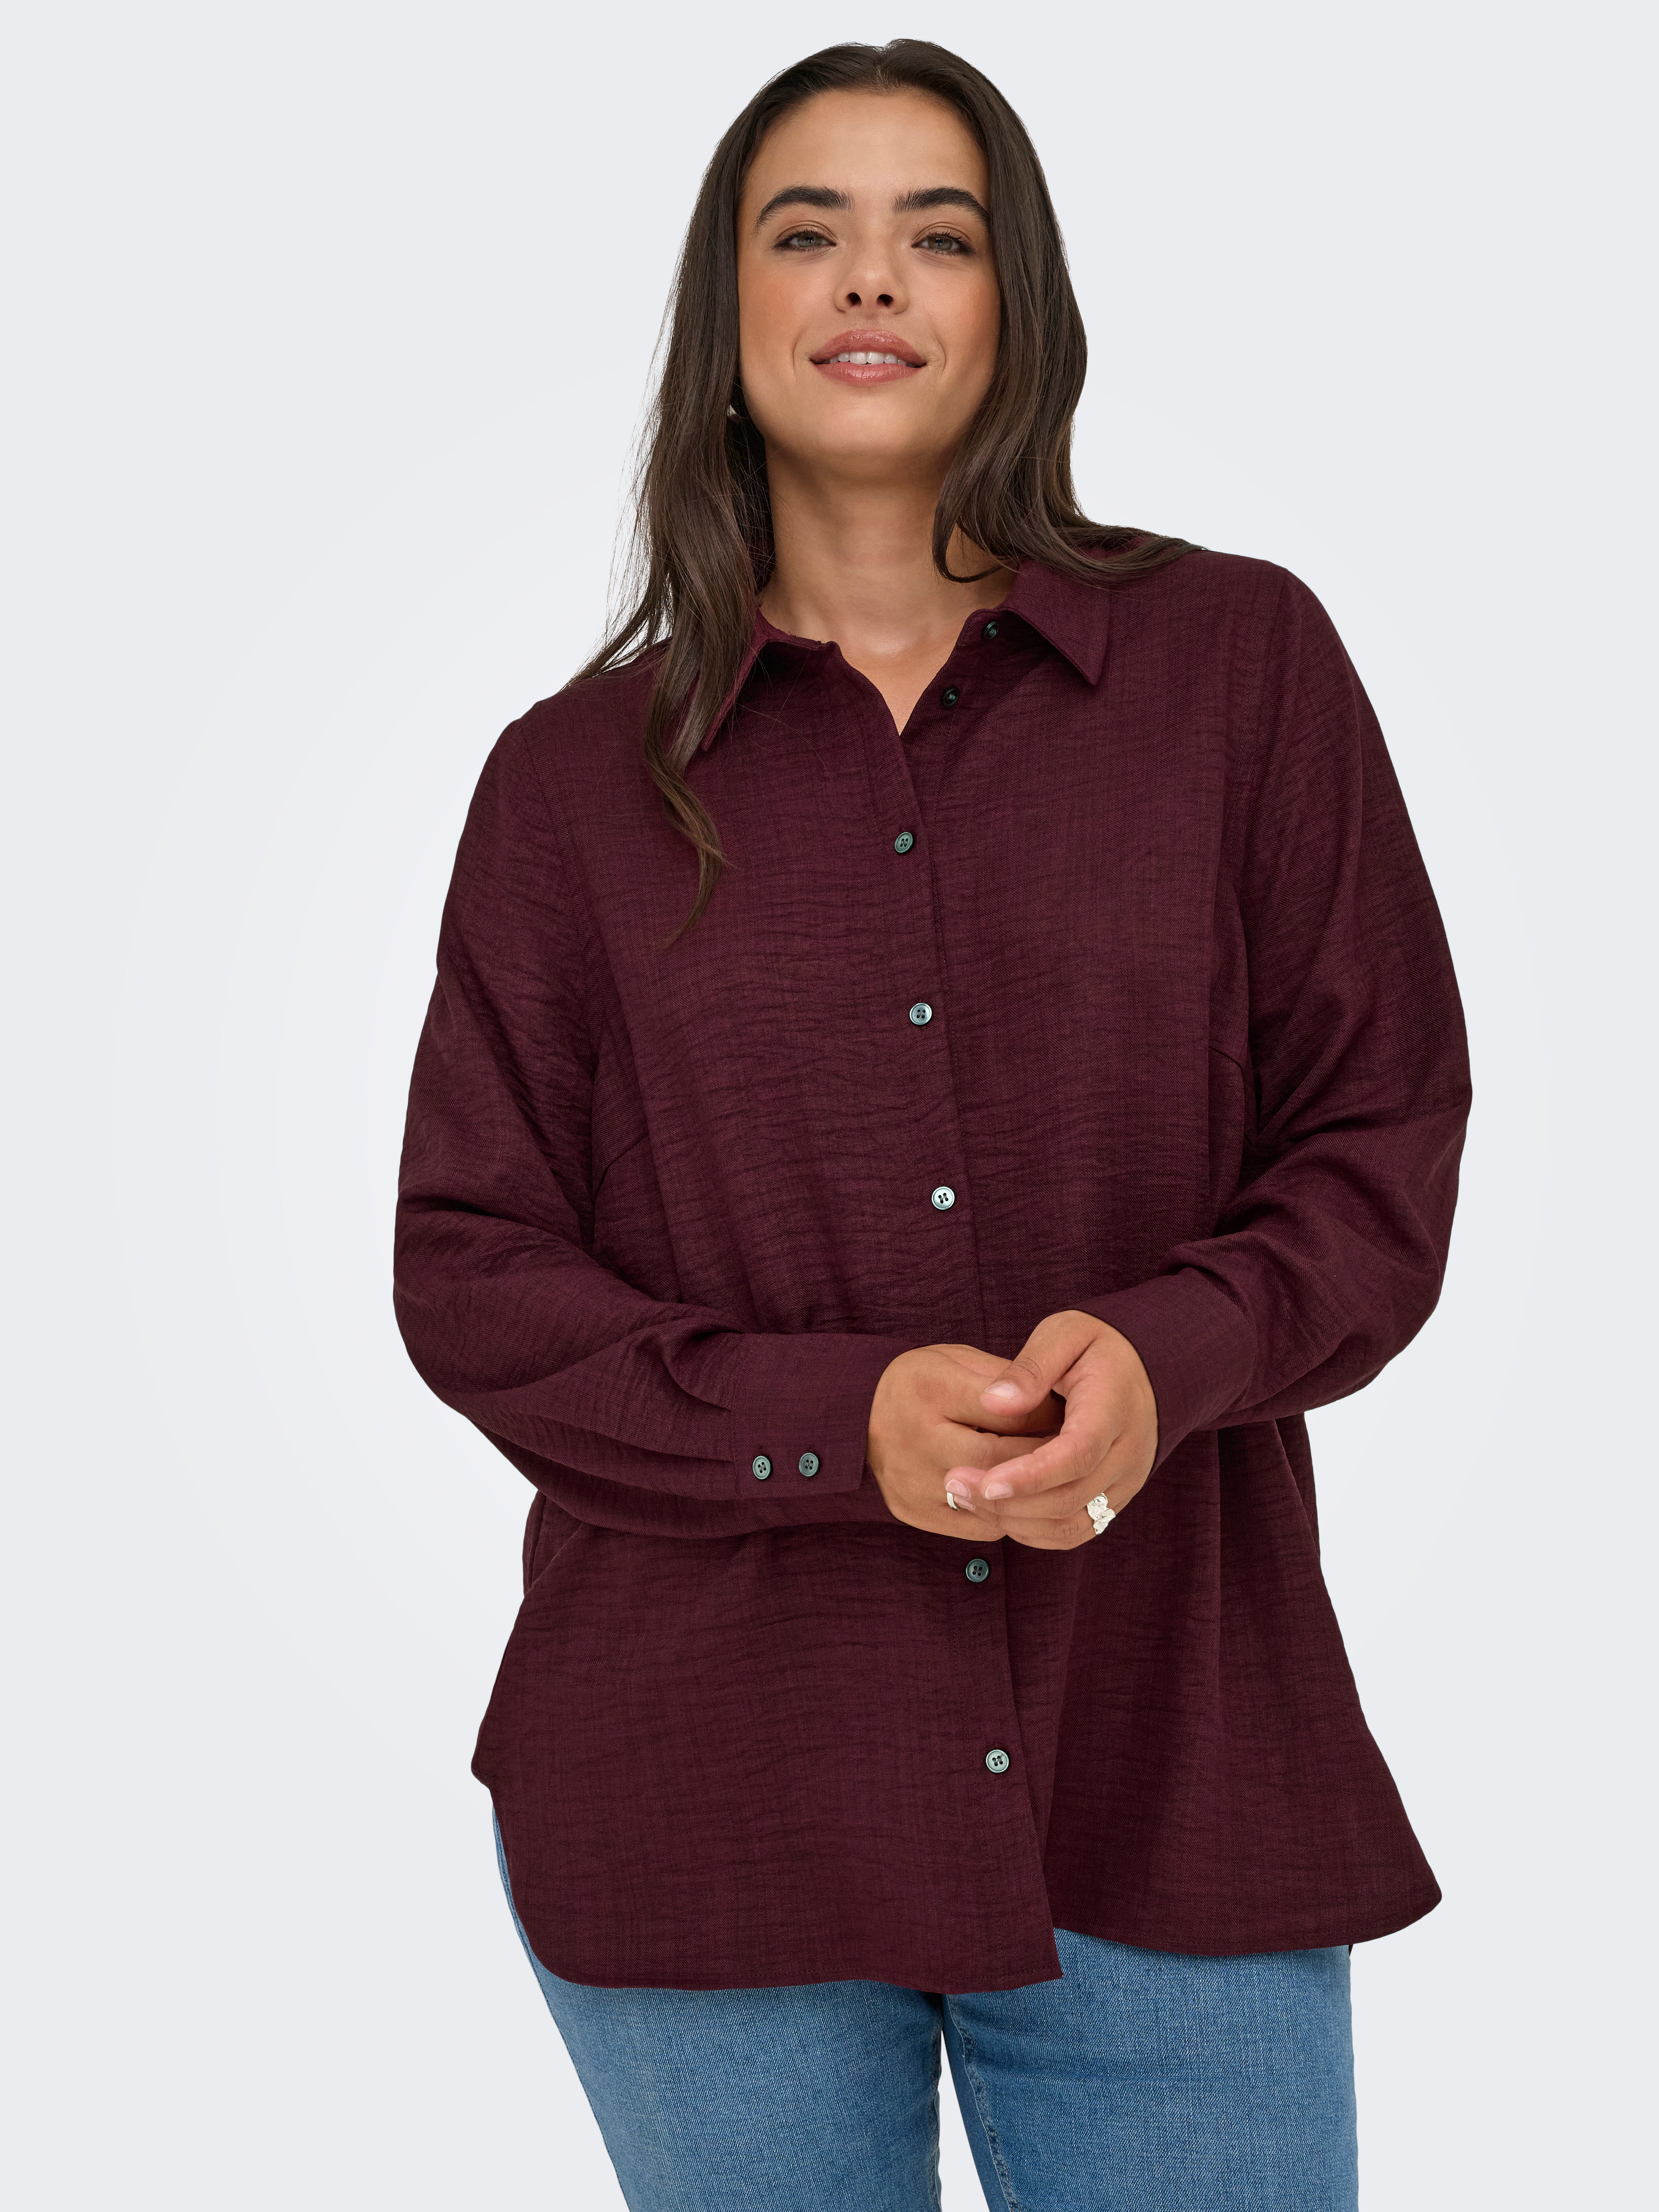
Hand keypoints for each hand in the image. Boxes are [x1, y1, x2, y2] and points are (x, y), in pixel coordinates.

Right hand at [867, 1343, 1064, 1537]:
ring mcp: (910, 1483)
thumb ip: (1008, 1383)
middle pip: (1002, 1462)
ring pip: (994, 1504)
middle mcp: (913, 1439)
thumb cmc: (923, 1382)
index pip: (1010, 1413)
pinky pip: (980, 1527)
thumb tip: (1061, 1412)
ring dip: (1032, 1494)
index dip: (1052, 1420)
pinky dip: (1009, 1514)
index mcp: (928, 1388)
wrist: (858, 1414)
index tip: (1077, 1422)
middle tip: (1076, 1457)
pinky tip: (1022, 1498)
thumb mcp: (960, 1361)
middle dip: (1046, 1462)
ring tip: (1056, 1479)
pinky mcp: (913, 1512)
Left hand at [941, 1311, 1157, 1549]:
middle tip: (954, 1483)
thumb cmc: (1096, 1347)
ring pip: (1071, 1524)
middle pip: (1070, 1497)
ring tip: (965, 1496)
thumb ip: (1032, 1367)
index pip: (1077, 1453)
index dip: (1030, 1475)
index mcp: (1115, 1408)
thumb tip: (994, 1403)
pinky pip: (1075, 1531)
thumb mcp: (1065, 1333)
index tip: (984, 1482)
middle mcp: (1128, 1454)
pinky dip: (1034, 1530)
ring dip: (1016, 1520)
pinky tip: (996, 1510)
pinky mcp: (1114, 1498)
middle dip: (1009, 1501)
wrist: (1144, 1370)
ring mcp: (1125, 1482)